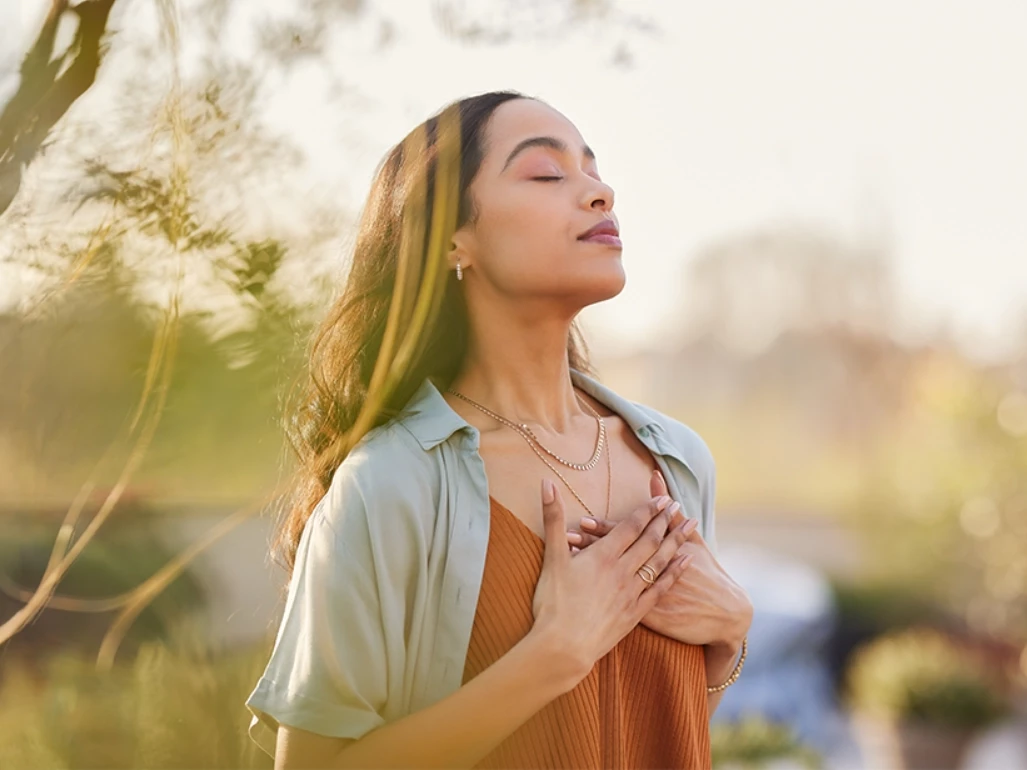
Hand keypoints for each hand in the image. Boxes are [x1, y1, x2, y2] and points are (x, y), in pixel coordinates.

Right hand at [529, 477, 695, 687]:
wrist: (563, 648)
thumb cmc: (553, 603)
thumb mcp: (551, 557)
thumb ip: (553, 518)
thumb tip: (546, 483)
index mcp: (603, 555)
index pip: (630, 527)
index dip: (647, 511)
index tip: (662, 498)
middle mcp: (622, 571)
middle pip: (650, 541)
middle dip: (665, 521)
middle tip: (679, 506)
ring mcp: (631, 593)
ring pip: (660, 561)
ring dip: (676, 541)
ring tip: (690, 526)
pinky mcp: (635, 613)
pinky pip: (661, 588)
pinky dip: (675, 572)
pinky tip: (686, 562)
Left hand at [566, 470, 752, 649]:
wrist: (724, 614)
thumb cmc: (707, 574)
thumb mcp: (692, 541)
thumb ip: (669, 512)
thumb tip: (655, 477)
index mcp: (660, 552)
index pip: (627, 537)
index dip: (605, 529)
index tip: (583, 520)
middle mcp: (650, 572)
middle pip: (616, 557)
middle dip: (590, 547)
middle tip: (567, 536)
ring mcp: (647, 596)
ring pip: (611, 580)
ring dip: (589, 570)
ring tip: (568, 560)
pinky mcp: (646, 617)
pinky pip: (617, 605)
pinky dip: (599, 596)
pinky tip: (579, 592)